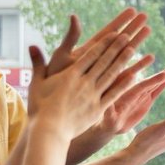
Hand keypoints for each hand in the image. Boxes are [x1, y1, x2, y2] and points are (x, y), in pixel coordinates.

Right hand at [28, 27, 149, 139]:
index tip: (114, 34)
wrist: (49, 131)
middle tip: (128, 35)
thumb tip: (31, 45)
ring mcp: (93, 96)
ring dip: (122, 61)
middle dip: (116, 47)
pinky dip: (123, 85)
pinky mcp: (97, 109)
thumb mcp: (37, 83)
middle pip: (103, 62)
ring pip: (111, 75)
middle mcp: (84, 82)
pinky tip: (133, 76)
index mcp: (70, 75)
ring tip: (133, 50)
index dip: (103, 44)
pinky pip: (113, 94)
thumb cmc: (39, 108)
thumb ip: (37, 63)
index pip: (91, 55)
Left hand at [44, 8, 146, 76]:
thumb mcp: (61, 56)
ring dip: (137, 42)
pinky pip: (127, 74)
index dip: (120, 21)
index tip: (131, 10)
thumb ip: (71, 38)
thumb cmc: (55, 80)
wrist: (56, 106)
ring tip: (149, 30)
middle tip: (145, 16)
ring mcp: (106, 72)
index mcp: (89, 51)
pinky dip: (138, 65)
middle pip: (119, 40)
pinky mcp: (110, 85)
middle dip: (132, 27)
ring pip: (125, 54)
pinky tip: (150, 58)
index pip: (108, 32)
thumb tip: (73, 16)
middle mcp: (100, 60)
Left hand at [99, 66, 164, 135]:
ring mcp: (139, 94)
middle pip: (147, 82)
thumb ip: (108, 112)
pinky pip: (155, 91)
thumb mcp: (107, 118)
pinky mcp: (144, 100)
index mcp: (124, 95)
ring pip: (152, 84)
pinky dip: (162, 85)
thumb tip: (108, 107)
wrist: (109, 124)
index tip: (163, 75)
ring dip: (163, 77)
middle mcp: (132, 92)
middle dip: (158, 76)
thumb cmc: (106, 122)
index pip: (139, 87)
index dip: (151, 81)